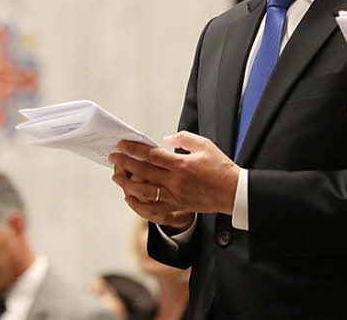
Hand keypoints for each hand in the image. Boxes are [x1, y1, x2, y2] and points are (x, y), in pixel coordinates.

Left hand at [110, 131, 239, 216]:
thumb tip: (165, 139)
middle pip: (143, 172)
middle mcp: (175, 181)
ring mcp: (175, 196)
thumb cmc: (220, 167)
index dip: (134, 149)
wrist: (233, 192)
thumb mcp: (204, 145)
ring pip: (144, 192)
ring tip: (117, 177)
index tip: (122, 145)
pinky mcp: (177, 207)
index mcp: (181, 164)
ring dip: (127, 184)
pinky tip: (131, 198)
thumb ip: (183, 138)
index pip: (151, 155)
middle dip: (125, 164)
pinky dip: (139, 205)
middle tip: (113, 157)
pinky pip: (153, 209)